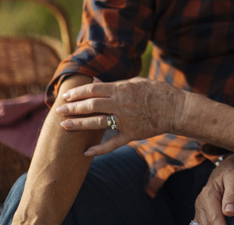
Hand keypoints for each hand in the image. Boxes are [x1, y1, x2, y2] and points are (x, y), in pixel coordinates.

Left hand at [56, 77, 183, 156]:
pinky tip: (86, 152)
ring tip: (65, 125)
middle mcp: (121, 105)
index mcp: (122, 90)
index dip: (78, 93)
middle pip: (92, 106)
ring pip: (98, 123)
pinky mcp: (132, 135)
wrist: (175, 109)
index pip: (94, 90)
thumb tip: (95, 81)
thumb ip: (114, 84)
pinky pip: (113, 144)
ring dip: (79, 125)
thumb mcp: (135, 82)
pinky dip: (99, 149)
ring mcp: (126, 121)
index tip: (66, 96)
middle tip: (58, 111)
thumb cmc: (156, 92)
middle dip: (73, 108)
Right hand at [193, 154, 233, 224]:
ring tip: (230, 223)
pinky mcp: (202, 212)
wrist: (228, 167)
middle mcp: (201, 203)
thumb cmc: (233, 171)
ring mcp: (200, 208)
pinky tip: (222, 223)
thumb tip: (229, 212)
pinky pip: (203, 224)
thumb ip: (232, 195)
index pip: (214, 219)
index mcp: (208, 195)